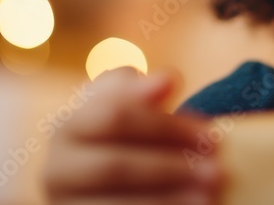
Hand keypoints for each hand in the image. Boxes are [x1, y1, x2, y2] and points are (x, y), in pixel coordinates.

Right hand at [44, 68, 221, 203]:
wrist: (100, 184)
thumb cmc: (124, 137)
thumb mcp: (128, 106)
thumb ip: (143, 90)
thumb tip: (166, 80)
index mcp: (68, 127)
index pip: (114, 117)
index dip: (166, 125)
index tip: (211, 135)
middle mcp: (56, 170)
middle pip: (114, 166)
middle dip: (169, 168)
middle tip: (218, 172)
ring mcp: (65, 204)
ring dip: (167, 201)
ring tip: (209, 197)